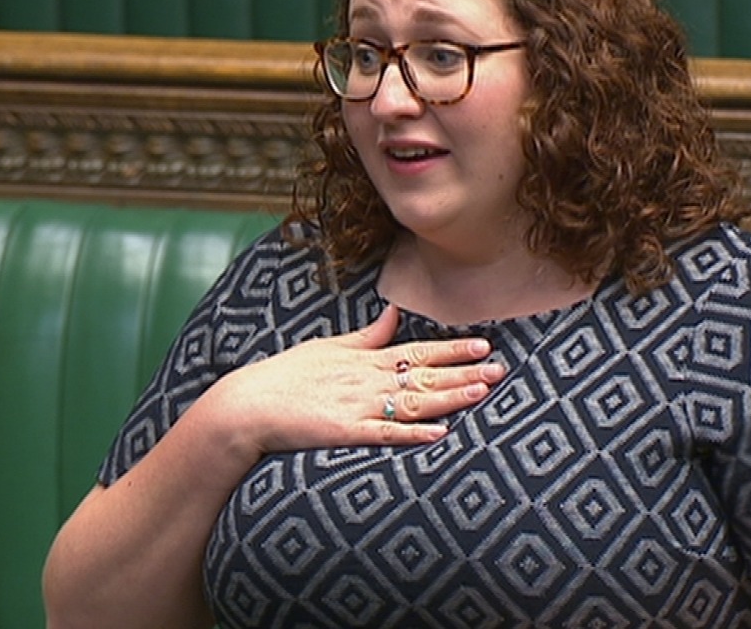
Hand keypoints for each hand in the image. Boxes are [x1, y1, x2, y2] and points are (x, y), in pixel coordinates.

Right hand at [203, 304, 502, 454]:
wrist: (249, 405)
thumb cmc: (287, 376)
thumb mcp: (328, 347)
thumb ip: (366, 335)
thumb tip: (392, 314)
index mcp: (366, 359)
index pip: (419, 351)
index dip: (453, 349)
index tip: (485, 345)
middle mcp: (368, 380)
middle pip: (426, 376)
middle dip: (465, 373)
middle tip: (501, 370)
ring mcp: (358, 407)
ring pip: (414, 402)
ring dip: (450, 398)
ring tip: (482, 393)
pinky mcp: (345, 433)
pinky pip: (386, 435)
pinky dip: (414, 435)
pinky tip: (440, 433)